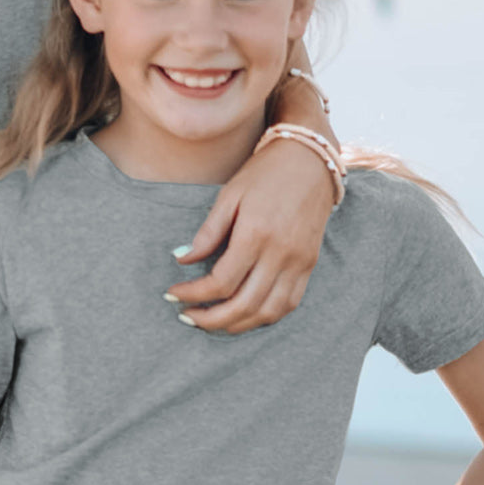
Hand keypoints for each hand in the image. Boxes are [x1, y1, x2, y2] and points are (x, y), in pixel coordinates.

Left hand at [166, 137, 334, 332]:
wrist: (311, 160)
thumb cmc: (265, 173)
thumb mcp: (229, 195)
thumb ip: (207, 233)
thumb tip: (182, 260)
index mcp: (256, 234)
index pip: (220, 282)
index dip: (193, 294)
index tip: (173, 293)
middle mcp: (281, 254)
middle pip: (243, 305)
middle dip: (211, 319)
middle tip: (187, 316)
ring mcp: (299, 262)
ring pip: (268, 312)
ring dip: (237, 325)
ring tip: (212, 321)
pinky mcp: (309, 264)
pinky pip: (289, 304)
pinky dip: (264, 316)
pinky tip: (243, 314)